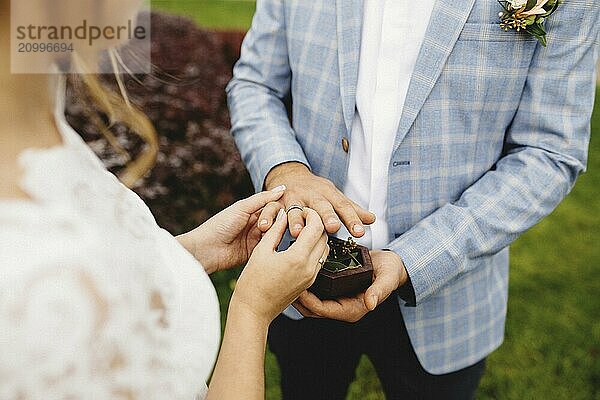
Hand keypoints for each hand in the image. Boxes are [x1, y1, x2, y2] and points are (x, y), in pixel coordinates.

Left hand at [177, 186, 286, 273]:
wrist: (207, 249)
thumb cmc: (221, 224)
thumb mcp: (242, 208)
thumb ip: (263, 199)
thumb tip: (283, 188)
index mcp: (252, 211)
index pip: (273, 206)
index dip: (278, 207)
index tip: (278, 210)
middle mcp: (256, 224)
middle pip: (277, 220)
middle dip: (276, 221)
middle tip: (263, 227)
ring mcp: (256, 239)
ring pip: (275, 234)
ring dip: (275, 233)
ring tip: (265, 234)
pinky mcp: (255, 252)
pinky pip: (269, 248)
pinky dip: (272, 245)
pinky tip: (273, 244)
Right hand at [232, 207, 328, 323]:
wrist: (254, 310)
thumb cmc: (252, 281)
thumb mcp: (262, 250)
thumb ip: (276, 229)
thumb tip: (283, 213)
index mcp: (298, 257)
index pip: (316, 227)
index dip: (311, 214)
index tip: (301, 211)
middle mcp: (309, 267)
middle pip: (324, 236)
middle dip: (316, 223)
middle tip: (301, 218)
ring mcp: (311, 276)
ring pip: (325, 248)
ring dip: (317, 236)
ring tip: (301, 231)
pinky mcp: (310, 282)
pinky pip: (320, 260)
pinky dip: (315, 248)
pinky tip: (300, 245)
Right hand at [261, 162, 375, 237]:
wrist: (289, 175)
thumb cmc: (316, 191)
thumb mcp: (334, 196)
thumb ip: (351, 209)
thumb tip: (372, 219)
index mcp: (328, 194)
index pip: (343, 206)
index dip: (352, 219)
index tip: (360, 232)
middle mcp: (311, 195)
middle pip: (320, 205)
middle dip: (326, 216)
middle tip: (333, 227)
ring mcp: (293, 198)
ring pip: (294, 209)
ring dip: (295, 219)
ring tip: (297, 231)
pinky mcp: (276, 201)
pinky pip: (270, 209)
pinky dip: (267, 217)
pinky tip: (265, 226)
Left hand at [293, 250, 407, 321]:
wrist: (391, 265)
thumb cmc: (391, 272)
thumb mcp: (387, 279)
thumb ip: (379, 291)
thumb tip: (371, 304)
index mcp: (352, 309)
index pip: (322, 310)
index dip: (308, 301)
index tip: (296, 288)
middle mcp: (341, 307)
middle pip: (311, 309)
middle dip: (297, 298)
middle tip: (283, 282)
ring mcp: (336, 299)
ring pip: (310, 301)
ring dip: (297, 291)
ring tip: (284, 276)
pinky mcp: (332, 290)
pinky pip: (313, 291)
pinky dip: (303, 283)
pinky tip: (294, 269)